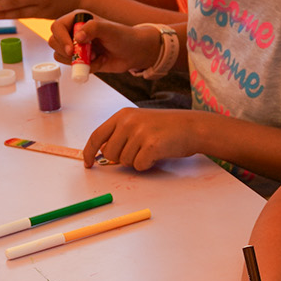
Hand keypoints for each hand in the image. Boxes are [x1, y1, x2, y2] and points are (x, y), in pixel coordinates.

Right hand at [49, 12, 157, 71]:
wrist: (135, 52)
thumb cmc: (124, 36)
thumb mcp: (109, 29)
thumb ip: (93, 28)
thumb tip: (77, 37)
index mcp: (78, 19)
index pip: (57, 27)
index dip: (61, 38)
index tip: (72, 49)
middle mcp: (74, 32)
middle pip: (54, 42)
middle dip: (67, 51)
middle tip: (83, 54)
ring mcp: (77, 47)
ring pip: (60, 55)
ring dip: (76, 60)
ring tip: (95, 56)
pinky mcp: (81, 60)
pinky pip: (73, 66)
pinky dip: (84, 68)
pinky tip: (99, 62)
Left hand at [82, 109, 200, 169]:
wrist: (192, 127)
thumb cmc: (166, 128)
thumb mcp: (139, 123)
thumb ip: (120, 134)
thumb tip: (104, 152)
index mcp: (122, 115)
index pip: (97, 136)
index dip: (89, 152)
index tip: (88, 163)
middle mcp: (128, 121)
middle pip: (110, 153)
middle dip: (121, 158)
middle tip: (139, 151)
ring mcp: (140, 132)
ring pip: (124, 161)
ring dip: (137, 161)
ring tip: (151, 149)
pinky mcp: (151, 145)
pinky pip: (139, 165)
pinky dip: (147, 165)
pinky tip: (157, 154)